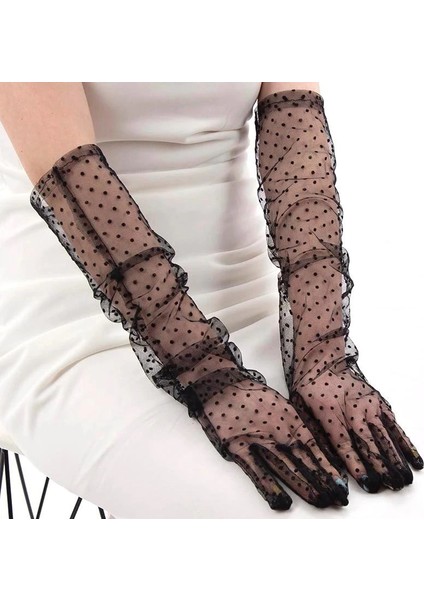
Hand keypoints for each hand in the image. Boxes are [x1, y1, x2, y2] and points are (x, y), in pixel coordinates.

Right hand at [193, 370, 348, 508]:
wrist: (219, 383)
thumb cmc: (249, 394)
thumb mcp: (278, 405)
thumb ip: (294, 424)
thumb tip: (314, 447)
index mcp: (289, 418)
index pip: (315, 447)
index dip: (329, 466)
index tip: (342, 482)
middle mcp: (277, 430)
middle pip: (304, 460)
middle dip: (323, 480)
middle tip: (338, 498)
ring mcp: (257, 440)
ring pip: (285, 467)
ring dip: (303, 485)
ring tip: (320, 501)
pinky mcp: (236, 447)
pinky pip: (255, 470)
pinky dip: (269, 487)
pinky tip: (281, 501)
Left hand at [290, 360, 422, 491]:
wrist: (323, 364)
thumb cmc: (310, 389)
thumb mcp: (302, 411)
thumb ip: (315, 435)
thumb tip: (324, 463)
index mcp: (330, 412)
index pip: (344, 443)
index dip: (356, 463)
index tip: (366, 481)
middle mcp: (353, 409)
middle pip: (369, 442)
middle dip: (381, 467)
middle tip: (391, 486)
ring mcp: (369, 405)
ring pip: (384, 436)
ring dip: (395, 459)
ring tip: (403, 479)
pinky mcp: (379, 403)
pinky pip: (394, 425)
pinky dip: (404, 443)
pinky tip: (414, 460)